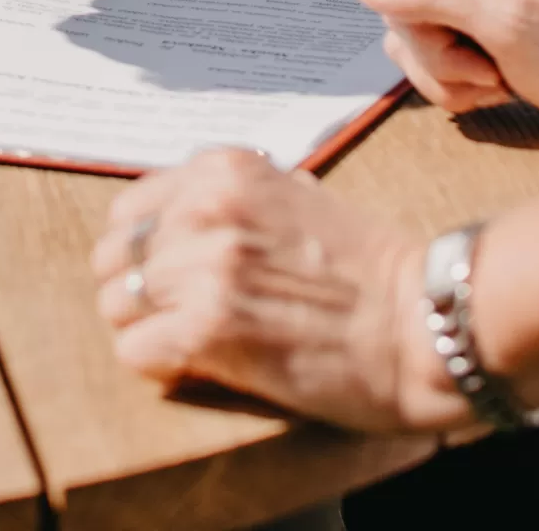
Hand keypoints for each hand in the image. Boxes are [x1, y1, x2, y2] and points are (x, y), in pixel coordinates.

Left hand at [91, 151, 467, 434]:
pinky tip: (193, 367)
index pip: (132, 209)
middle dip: (138, 290)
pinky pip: (134, 351)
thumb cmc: (370, 269)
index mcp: (223, 171)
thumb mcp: (294, 196)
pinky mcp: (208, 328)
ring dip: (145, 329)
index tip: (171, 275)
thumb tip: (183, 218)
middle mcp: (205, 208)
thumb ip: (234, 200)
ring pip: (116, 303)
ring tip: (186, 345)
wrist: (423, 322)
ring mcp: (203, 267)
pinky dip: (156, 366)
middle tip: (173, 317)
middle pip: (115, 256)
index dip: (148, 250)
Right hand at [356, 0, 538, 124]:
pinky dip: (457, 88)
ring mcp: (465, 1)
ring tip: (498, 84)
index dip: (432, 42)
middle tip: (495, 77)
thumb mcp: (505, 24)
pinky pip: (428, 63)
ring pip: (411, 48)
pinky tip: (494, 87)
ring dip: (451, 82)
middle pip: (405, 22)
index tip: (484, 62)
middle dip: (445, 66)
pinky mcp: (467, 32)